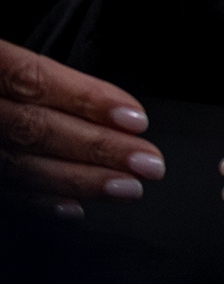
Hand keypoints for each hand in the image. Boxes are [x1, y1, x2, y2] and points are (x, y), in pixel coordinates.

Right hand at [0, 40, 164, 214]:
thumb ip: (25, 74)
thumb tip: (105, 107)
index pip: (32, 78)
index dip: (86, 98)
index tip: (135, 118)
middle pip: (30, 128)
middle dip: (95, 148)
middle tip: (149, 164)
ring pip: (13, 165)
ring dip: (74, 180)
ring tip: (125, 188)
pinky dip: (35, 201)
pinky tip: (72, 210)